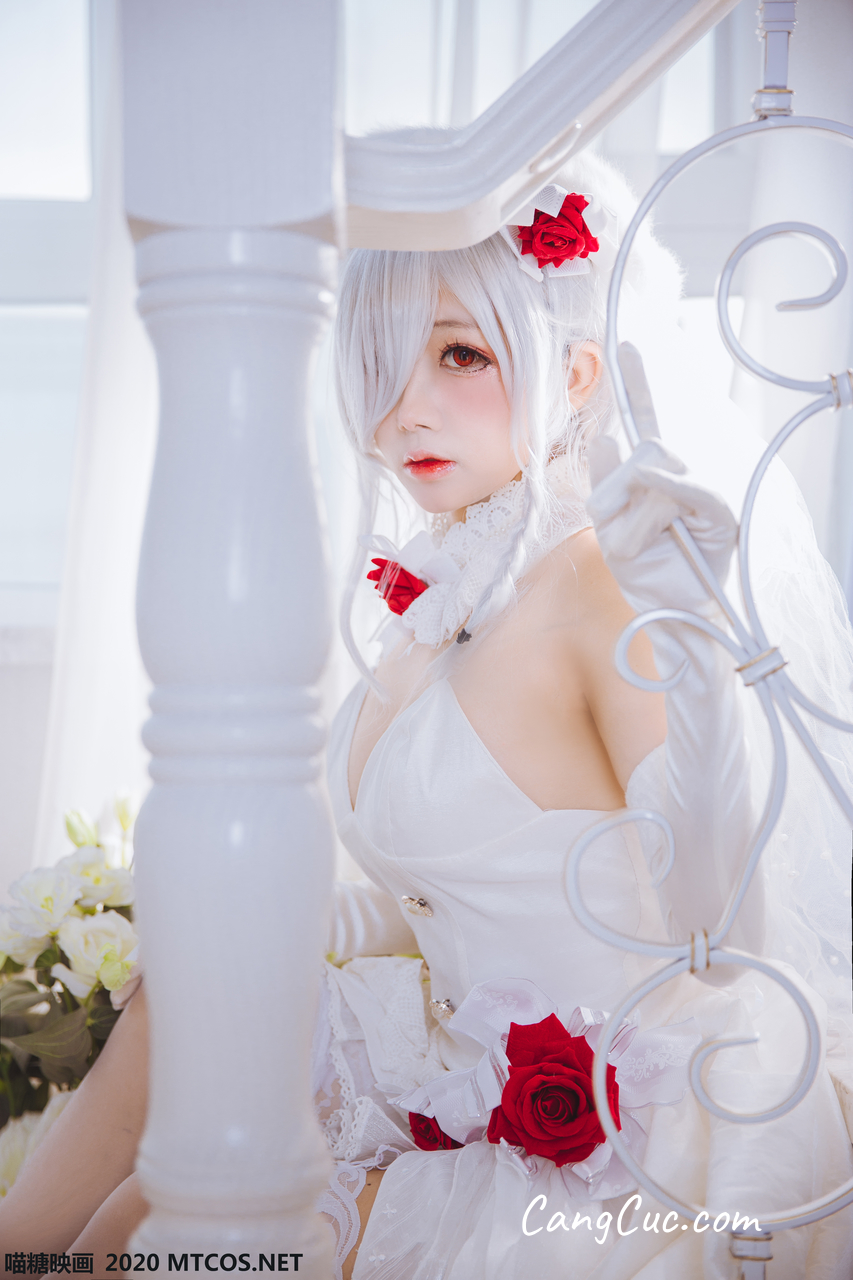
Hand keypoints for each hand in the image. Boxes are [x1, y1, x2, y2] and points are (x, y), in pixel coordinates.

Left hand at [586, 436, 736, 616]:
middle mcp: (681, 481)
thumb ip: (605, 485)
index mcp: (656, 480)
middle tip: (610, 527)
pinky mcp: (718, 514)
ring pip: (662, 475)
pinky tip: (650, 481)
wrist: (669, 613)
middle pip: (649, 452)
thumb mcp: (610, 528)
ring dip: (638, 517)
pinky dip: (671, 485)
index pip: (637, 448)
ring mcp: (701, 495)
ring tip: (634, 550)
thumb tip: (602, 438)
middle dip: (620, 489)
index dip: (616, 469)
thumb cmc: (645, 573)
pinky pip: (695, 491)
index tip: (601, 504)